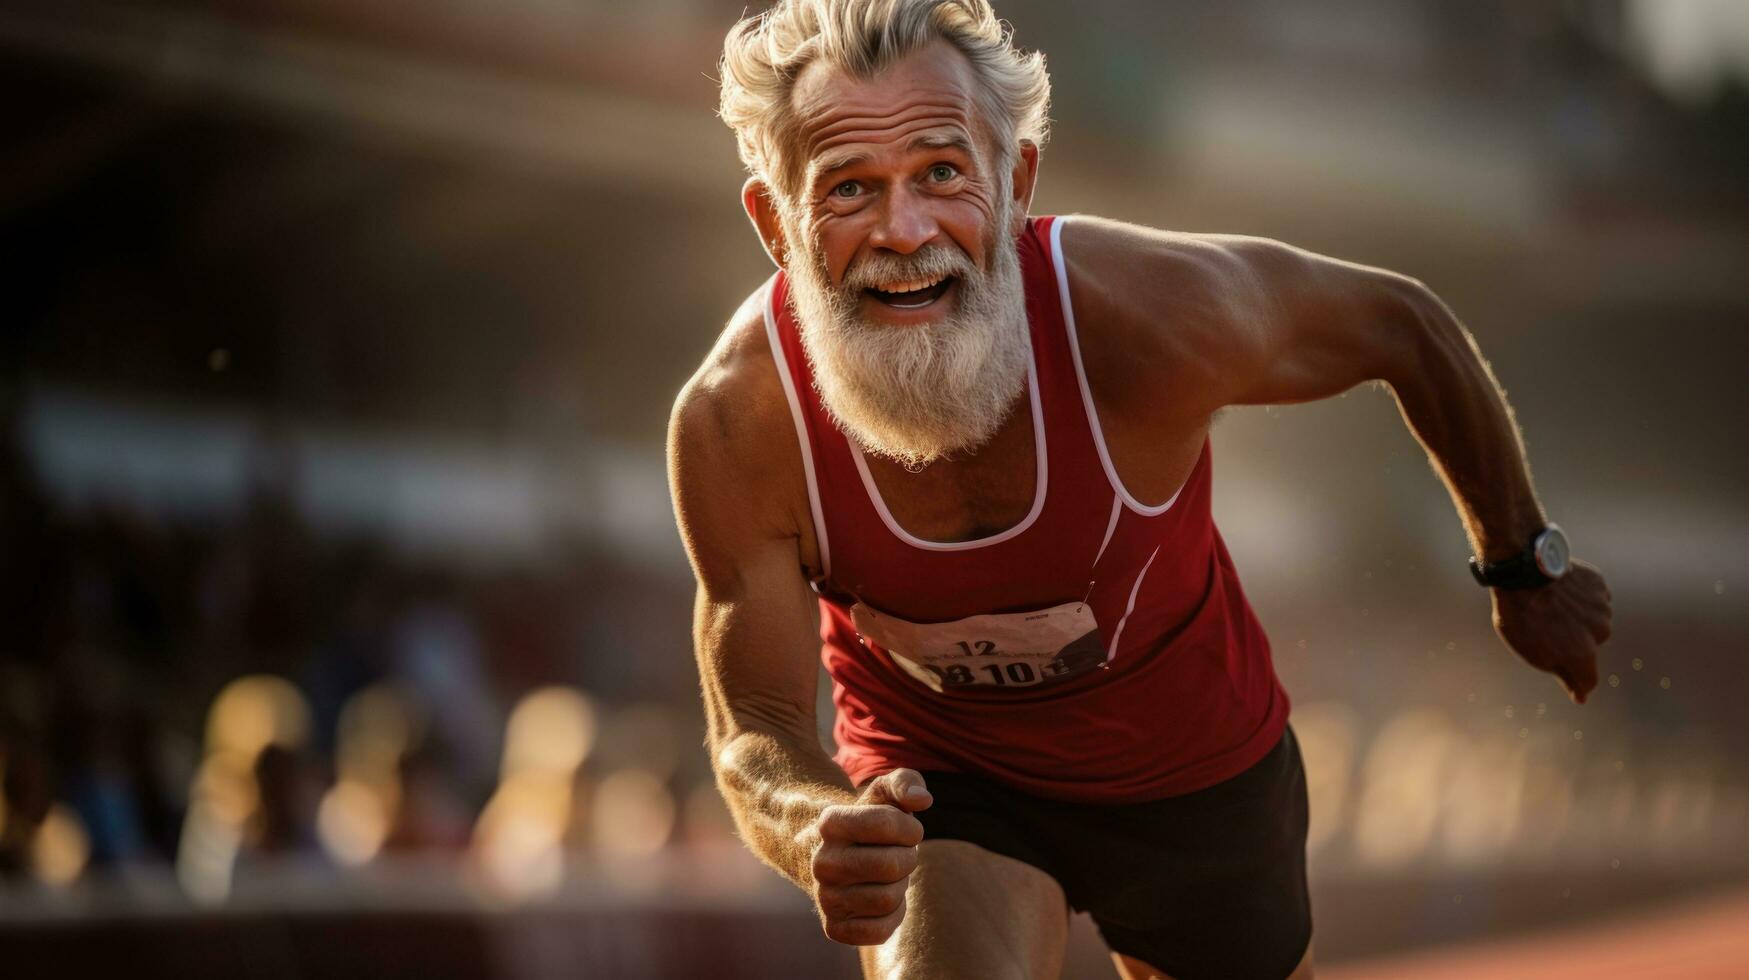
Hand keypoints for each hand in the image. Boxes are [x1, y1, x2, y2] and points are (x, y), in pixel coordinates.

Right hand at [808, 768, 932, 945]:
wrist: (839, 857)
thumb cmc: (872, 822)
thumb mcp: (885, 792)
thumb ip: (906, 782)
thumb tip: (922, 800)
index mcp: (829, 823)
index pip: (886, 824)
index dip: (909, 828)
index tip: (908, 830)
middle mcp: (821, 862)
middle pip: (892, 866)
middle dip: (908, 859)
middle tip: (900, 854)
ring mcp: (824, 897)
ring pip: (888, 900)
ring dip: (900, 887)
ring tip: (888, 876)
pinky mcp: (833, 928)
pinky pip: (880, 931)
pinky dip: (892, 917)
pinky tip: (882, 898)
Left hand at [1491, 558, 1612, 703]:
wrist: (1522, 571)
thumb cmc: (1522, 617)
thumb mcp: (1533, 654)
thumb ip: (1564, 675)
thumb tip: (1582, 696)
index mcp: (1583, 655)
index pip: (1588, 680)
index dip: (1575, 680)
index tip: (1565, 674)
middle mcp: (1600, 632)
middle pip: (1590, 645)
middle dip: (1573, 641)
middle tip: (1546, 626)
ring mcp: (1602, 607)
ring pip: (1594, 619)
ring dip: (1577, 616)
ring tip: (1551, 605)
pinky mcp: (1599, 584)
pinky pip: (1594, 597)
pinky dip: (1580, 596)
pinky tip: (1560, 590)